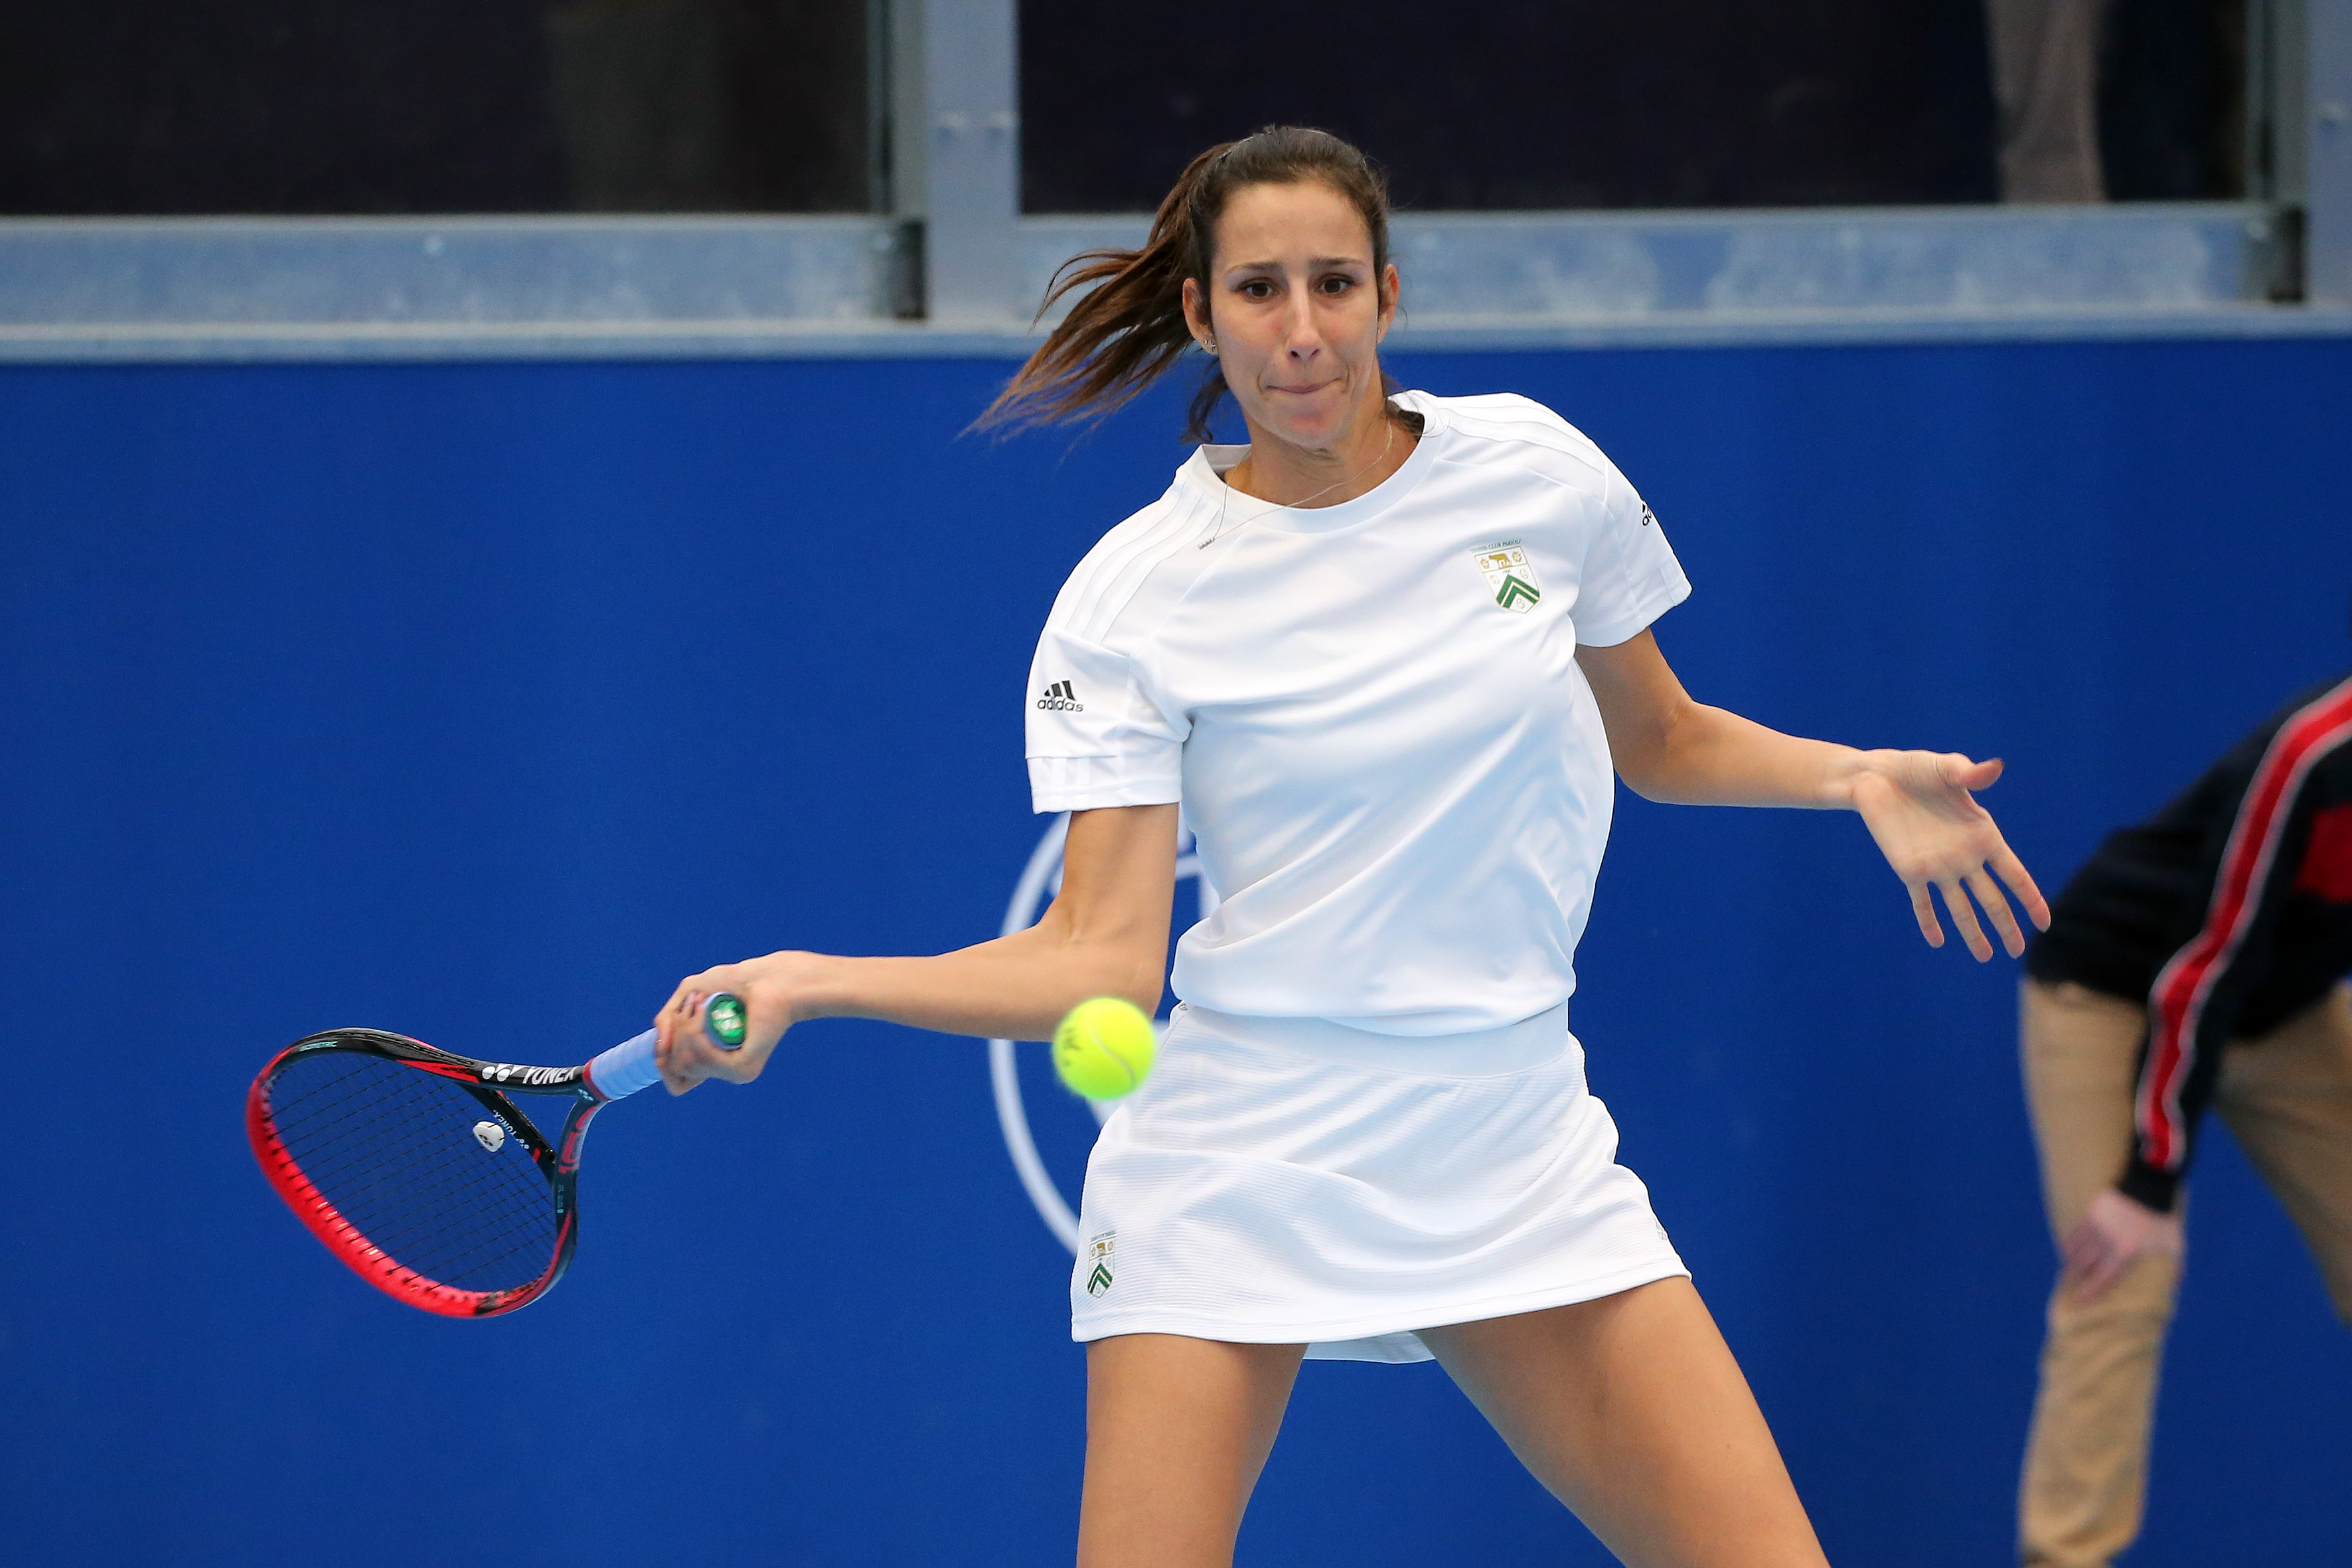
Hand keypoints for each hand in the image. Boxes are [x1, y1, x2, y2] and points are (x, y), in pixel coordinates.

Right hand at [652, 951, 828, 1094]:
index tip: (668, 1036)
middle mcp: (724, 1070)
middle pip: (677, 1067)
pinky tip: (705, 1010)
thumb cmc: (735, 982)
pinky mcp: (743, 1066)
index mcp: (714, 1060)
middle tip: (696, 1003)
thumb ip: (667, 1020)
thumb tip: (659, 1050)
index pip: (678, 1084)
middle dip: (676, 1031)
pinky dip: (695, 1031)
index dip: (664, 1063)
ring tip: (701, 1003)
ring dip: (685, 1027)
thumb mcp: (689, 993)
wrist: (768, 977)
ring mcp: (734, 1071)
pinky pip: (702, 1058)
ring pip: (686, 1063)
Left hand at [1848, 751, 2050, 960]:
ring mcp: (1937, 866)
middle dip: (2006, 925)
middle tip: (2017, 951)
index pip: (2014, 874)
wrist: (1876, 777)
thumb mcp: (1946, 768)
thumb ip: (1970, 774)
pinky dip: (1928, 921)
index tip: (2044, 922)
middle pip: (1992, 899)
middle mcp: (1964, 856)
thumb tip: (1995, 767)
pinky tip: (1937, 942)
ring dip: (1972, 932)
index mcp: (1982, 835)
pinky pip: (1921, 902)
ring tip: (1986, 957)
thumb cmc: (1916, 768)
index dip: (2030, 898)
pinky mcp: (1909, 869)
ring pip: (1960, 907)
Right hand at [2061, 1186, 2184, 1302]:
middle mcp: (2107, 1241)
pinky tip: (2066, 1252)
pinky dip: (2069, 1243)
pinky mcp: (2091, 1214)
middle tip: (2069, 1289)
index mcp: (2126, 1251)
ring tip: (2067, 1273)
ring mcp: (2097, 1226)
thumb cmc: (2163, 1218)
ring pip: (2077, 1249)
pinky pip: (2075, 1232)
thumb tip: (2177, 1281)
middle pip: (2084, 1264)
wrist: (2149, 1187)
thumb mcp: (2174, 1244)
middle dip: (2075, 1278)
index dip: (2091, 1291)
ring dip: (2070, 1263)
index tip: (2080, 1301)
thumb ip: (2174, 1264)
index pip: (2104, 1277)